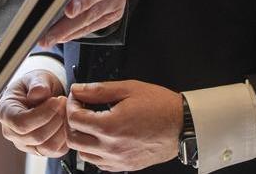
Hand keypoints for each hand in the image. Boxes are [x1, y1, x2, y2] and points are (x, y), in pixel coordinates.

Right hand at [0, 70, 68, 158]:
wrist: (42, 94)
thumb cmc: (36, 85)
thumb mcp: (36, 77)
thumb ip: (37, 84)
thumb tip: (37, 93)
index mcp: (5, 112)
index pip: (21, 123)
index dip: (43, 114)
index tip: (57, 100)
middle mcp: (11, 132)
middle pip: (35, 136)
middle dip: (55, 119)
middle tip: (64, 102)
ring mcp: (24, 144)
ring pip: (47, 147)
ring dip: (62, 129)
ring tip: (66, 111)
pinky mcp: (39, 151)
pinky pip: (56, 151)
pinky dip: (65, 137)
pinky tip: (66, 121)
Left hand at [65, 80, 181, 171]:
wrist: (183, 126)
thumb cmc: (161, 107)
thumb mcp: (128, 89)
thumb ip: (99, 90)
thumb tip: (79, 89)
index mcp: (110, 127)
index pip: (74, 119)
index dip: (72, 104)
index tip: (78, 97)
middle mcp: (112, 147)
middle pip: (73, 139)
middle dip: (72, 121)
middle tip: (81, 109)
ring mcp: (118, 160)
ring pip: (83, 154)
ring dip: (82, 138)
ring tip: (91, 123)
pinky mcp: (125, 166)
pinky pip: (99, 163)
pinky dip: (94, 151)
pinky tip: (102, 138)